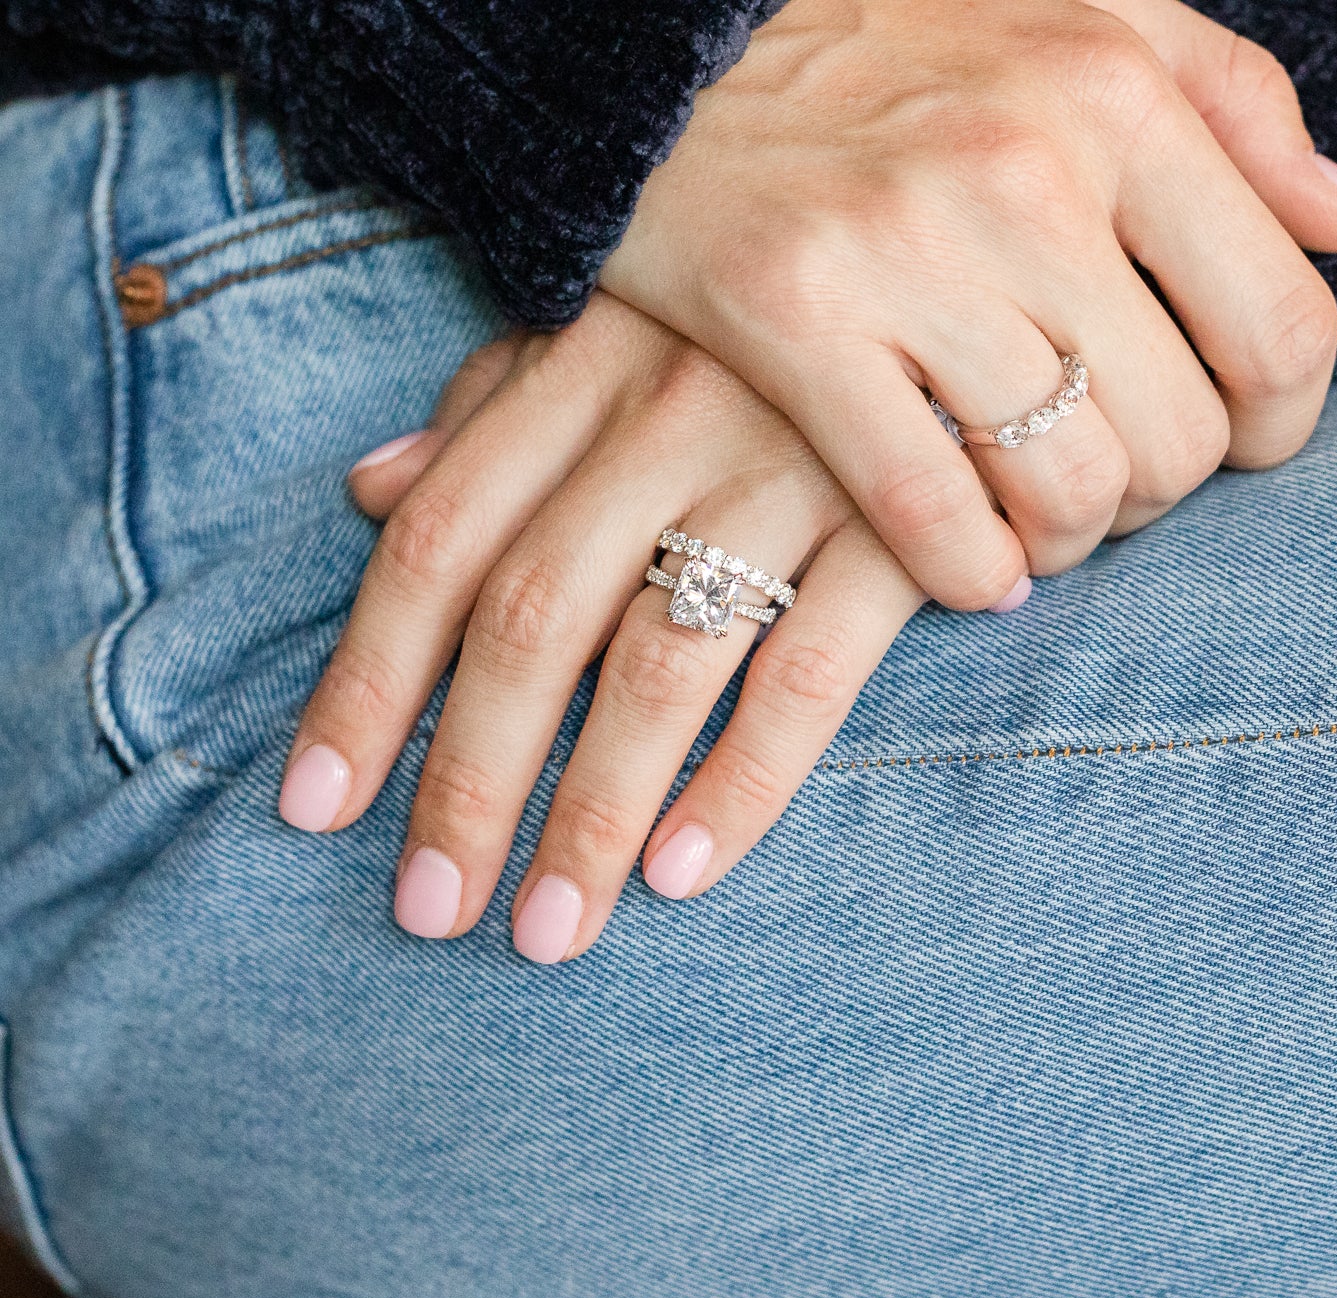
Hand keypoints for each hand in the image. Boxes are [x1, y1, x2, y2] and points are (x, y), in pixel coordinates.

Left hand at [278, 295, 934, 959]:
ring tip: (546, 932)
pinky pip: (809, 675)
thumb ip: (498, 407)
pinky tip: (681, 872)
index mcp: (586, 365)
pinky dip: (742, 781)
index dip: (367, 681)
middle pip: (530, 621)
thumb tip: (371, 490)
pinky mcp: (901, 529)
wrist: (974, 280)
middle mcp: (670, 415)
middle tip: (428, 912)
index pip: (441, 541)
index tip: (316, 806)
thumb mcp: (623, 327)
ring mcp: (789, 472)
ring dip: (590, 814)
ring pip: (657, 666)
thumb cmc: (775, 321)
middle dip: (467, 779)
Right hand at [601, 0, 1336, 596]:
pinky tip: (975, 573)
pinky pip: (928, 511)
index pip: (1278, 325)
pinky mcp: (795, 324)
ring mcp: (903, 253)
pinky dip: (971, 573)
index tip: (1241, 449)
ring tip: (1042, 530)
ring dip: (1071, 543)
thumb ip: (1234, 102)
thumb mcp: (1085, 19)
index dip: (1279, 425)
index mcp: (1116, 95)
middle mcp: (1023, 172)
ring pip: (1067, 486)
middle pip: (1177, 435)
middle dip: (1161, 498)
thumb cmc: (893, 56)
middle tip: (1114, 492)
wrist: (670, 63)